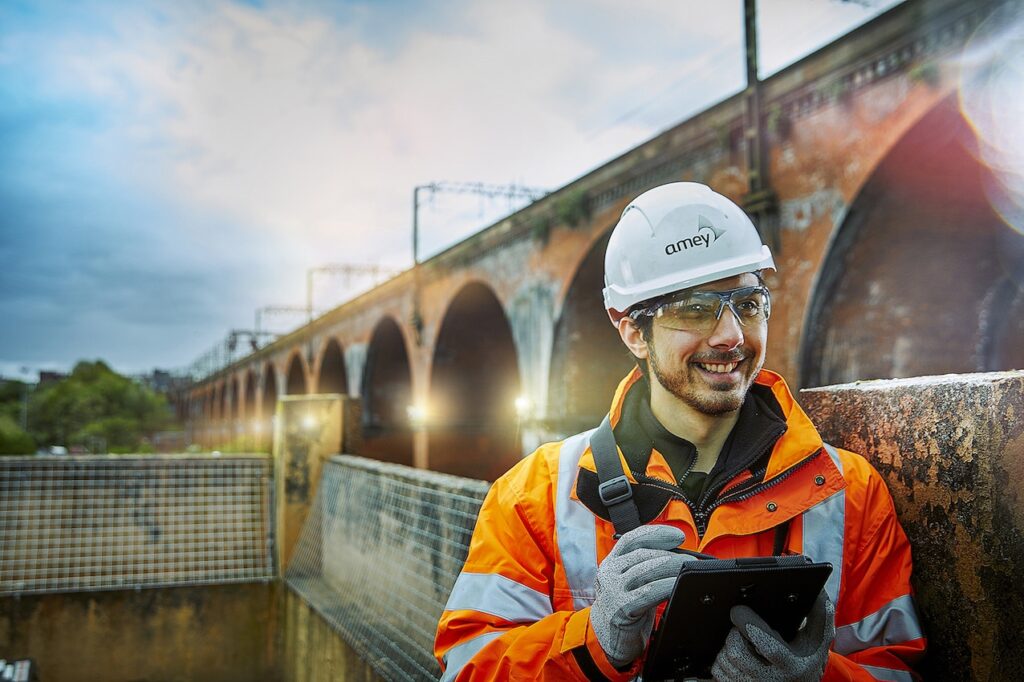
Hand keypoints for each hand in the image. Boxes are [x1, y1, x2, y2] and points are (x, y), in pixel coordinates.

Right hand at [589, 524, 691, 667]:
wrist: (606, 639)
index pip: (632, 538)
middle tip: (693, 560)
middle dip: (671, 554)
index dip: (656, 533)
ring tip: (690, 569)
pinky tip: (678, 584)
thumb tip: (679, 557)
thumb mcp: (629, 583)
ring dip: (672, 567)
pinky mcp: (622, 607)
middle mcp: (609, 572)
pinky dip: (667, 585)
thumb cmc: (624, 608)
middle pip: (643, 554)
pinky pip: (649, 591)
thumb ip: (645, 567)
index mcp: (611, 562)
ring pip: (647, 569)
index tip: (678, 536)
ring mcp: (614, 589)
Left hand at [711, 590, 834, 681]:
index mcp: (791, 665)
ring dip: (726, 646)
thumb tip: (818, 591)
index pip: (767, 645)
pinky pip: (718, 673)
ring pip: (724, 662)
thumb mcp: (817, 641)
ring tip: (738, 640)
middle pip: (737, 653)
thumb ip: (820, 616)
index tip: (738, 610)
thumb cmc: (806, 661)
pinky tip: (732, 655)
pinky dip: (720, 660)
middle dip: (733, 634)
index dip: (748, 625)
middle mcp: (771, 680)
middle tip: (738, 627)